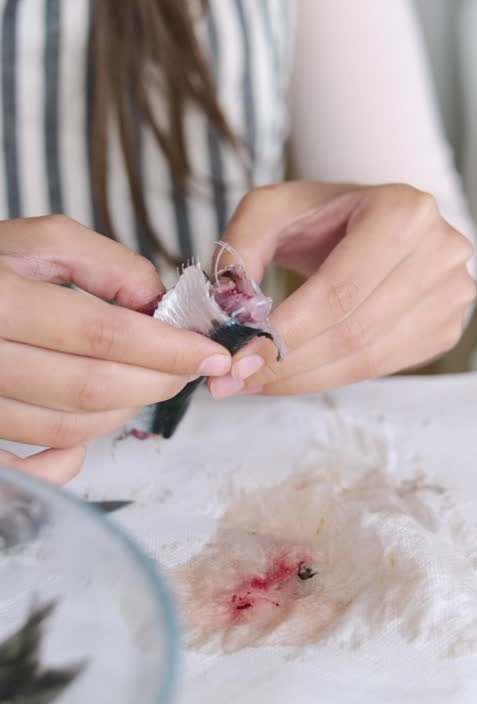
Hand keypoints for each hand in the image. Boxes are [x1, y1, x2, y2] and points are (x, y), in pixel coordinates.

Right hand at [0, 216, 231, 482]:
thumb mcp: (36, 239)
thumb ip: (104, 263)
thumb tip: (160, 304)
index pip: (101, 335)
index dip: (167, 348)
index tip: (213, 352)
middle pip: (91, 389)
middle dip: (158, 381)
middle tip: (193, 365)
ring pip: (69, 428)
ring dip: (127, 409)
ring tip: (147, 378)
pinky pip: (34, 464)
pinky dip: (74, 453)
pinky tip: (95, 420)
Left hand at [212, 181, 476, 396]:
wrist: (373, 219)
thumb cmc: (322, 214)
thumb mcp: (271, 209)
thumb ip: (240, 250)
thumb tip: (227, 311)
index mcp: (402, 210)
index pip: (339, 289)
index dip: (286, 333)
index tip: (239, 360)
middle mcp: (440, 249)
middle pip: (355, 329)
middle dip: (289, 364)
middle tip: (237, 381)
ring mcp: (453, 291)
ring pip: (370, 357)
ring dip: (306, 379)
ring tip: (257, 383)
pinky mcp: (448, 325)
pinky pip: (386, 366)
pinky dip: (335, 377)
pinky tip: (297, 374)